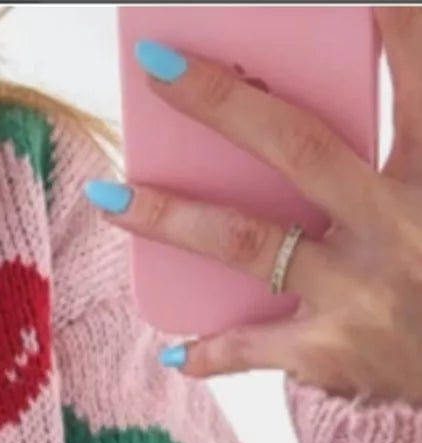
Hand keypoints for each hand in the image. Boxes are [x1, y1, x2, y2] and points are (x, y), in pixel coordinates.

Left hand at [85, 8, 421, 399]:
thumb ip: (406, 149)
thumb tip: (355, 92)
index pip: (413, 80)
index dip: (389, 27)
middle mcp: (396, 224)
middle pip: (296, 146)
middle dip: (222, 102)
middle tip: (157, 66)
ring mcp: (359, 291)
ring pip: (245, 241)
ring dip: (170, 217)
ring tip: (109, 196)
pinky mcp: (332, 353)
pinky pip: (252, 347)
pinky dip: (210, 351)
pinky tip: (176, 351)